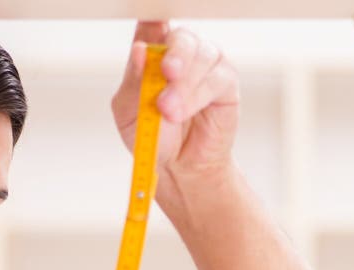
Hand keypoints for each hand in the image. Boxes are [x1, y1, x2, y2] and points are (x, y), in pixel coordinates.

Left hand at [111, 21, 239, 182]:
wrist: (177, 167)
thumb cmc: (153, 136)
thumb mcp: (129, 112)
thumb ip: (133, 81)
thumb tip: (139, 51)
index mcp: (152, 55)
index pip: (152, 25)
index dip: (153, 19)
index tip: (151, 20)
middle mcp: (180, 54)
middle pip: (181, 36)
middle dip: (174, 54)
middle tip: (166, 74)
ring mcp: (204, 65)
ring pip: (201, 55)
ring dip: (184, 84)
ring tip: (168, 111)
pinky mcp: (224, 83)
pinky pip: (217, 77)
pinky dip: (198, 94)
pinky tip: (184, 111)